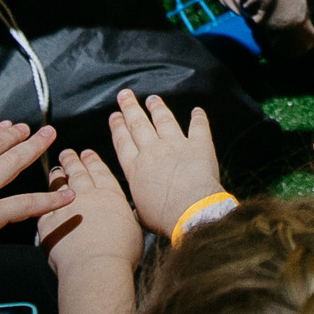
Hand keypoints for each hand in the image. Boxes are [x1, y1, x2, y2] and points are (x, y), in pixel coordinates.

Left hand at [37, 148, 146, 277]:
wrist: (96, 268)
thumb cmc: (119, 255)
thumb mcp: (134, 230)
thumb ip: (125, 218)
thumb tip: (125, 217)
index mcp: (111, 196)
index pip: (100, 172)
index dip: (93, 161)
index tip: (87, 154)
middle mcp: (88, 196)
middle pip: (78, 174)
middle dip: (73, 161)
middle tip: (67, 153)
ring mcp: (65, 207)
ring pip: (59, 186)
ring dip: (58, 176)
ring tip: (56, 170)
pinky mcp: (47, 223)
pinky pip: (42, 207)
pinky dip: (41, 200)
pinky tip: (39, 198)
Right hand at [108, 90, 225, 236]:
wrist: (191, 212)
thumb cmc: (164, 218)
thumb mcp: (140, 214)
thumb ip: (137, 205)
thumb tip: (135, 210)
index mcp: (135, 168)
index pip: (123, 141)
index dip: (118, 126)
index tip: (114, 116)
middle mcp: (152, 151)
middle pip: (138, 124)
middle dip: (130, 108)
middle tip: (125, 95)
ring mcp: (175, 145)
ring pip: (164, 120)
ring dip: (157, 107)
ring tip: (152, 99)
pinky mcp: (198, 145)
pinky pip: (198, 127)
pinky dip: (198, 118)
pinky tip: (197, 111)